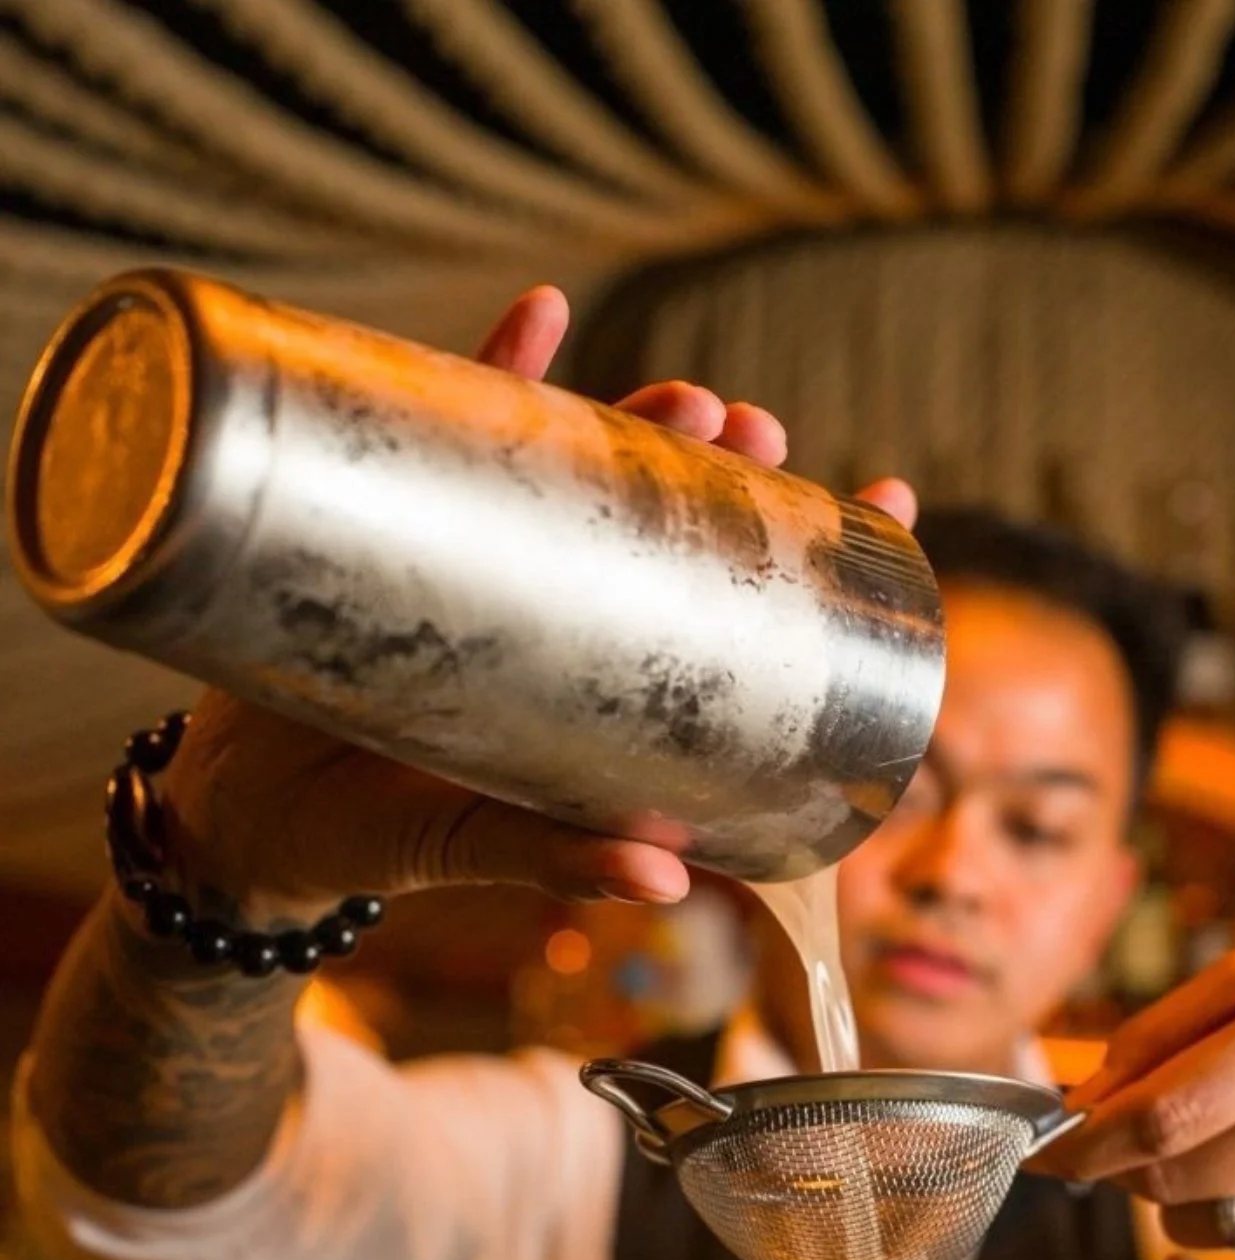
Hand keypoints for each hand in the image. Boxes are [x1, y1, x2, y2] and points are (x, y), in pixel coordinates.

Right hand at [159, 286, 916, 921]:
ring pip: (588, 468)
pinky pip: (461, 434)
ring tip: (690, 397)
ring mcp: (498, 564)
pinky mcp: (411, 527)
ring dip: (641, 414)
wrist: (244, 815)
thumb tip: (668, 881)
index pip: (741, 614)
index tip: (894, 500)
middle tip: (760, 434)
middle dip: (732, 471)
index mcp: (614, 693)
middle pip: (675, 523)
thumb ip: (563, 859)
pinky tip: (546, 308)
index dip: (820, 558)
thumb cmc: (373, 842)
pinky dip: (497, 364)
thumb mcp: (475, 848)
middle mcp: (575, 618)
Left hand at [1034, 950, 1234, 1259]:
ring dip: (1171, 1201)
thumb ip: (1160, 1031)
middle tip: (1137, 1137)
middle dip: (1124, 1163)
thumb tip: (1077, 1099)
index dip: (1081, 1142)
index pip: (1159, 1114)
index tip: (1040, 1148)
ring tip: (1215, 1157)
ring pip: (1192, 1229)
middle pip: (1165, 1176)